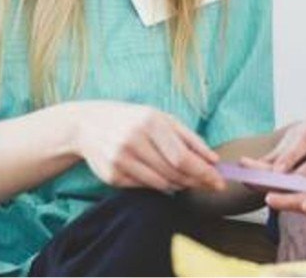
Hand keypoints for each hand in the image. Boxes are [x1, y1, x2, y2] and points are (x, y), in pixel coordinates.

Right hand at [70, 101, 226, 192]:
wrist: (87, 124)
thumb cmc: (132, 119)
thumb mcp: (160, 118)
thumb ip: (189, 138)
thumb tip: (213, 160)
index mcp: (149, 122)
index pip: (182, 157)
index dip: (203, 173)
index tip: (218, 182)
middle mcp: (133, 141)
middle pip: (174, 173)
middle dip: (195, 181)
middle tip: (208, 184)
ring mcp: (120, 160)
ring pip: (160, 184)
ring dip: (178, 185)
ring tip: (184, 179)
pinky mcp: (111, 176)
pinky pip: (144, 188)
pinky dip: (157, 186)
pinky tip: (160, 177)